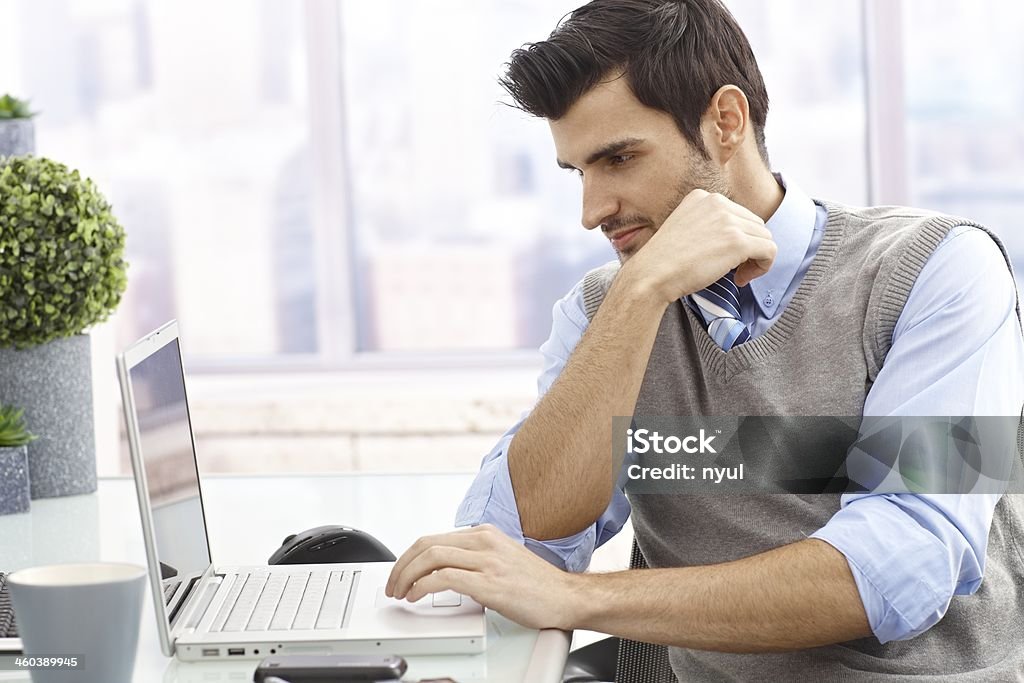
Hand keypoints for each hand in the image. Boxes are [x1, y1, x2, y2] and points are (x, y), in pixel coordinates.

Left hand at [385, 524, 577, 630]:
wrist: (566, 597)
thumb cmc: (537, 584)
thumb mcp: (502, 559)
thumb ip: (476, 559)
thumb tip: (446, 570)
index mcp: (485, 534)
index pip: (434, 538)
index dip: (410, 556)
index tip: (402, 572)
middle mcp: (484, 542)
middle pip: (426, 544)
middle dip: (401, 564)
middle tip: (393, 583)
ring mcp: (487, 561)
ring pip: (430, 557)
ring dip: (407, 576)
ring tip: (401, 592)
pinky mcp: (489, 584)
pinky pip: (444, 578)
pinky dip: (422, 586)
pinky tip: (417, 596)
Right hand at [623, 189, 776, 302]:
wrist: (651, 275)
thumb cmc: (663, 261)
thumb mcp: (684, 228)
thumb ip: (708, 225)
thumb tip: (734, 239)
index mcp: (703, 197)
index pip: (738, 214)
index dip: (738, 238)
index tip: (725, 257)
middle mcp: (717, 203)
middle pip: (755, 225)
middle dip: (750, 248)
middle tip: (733, 270)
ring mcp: (728, 221)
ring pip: (765, 238)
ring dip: (756, 259)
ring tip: (737, 275)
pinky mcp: (738, 241)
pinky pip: (769, 251)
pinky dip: (762, 267)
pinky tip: (742, 279)